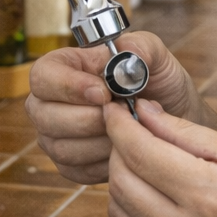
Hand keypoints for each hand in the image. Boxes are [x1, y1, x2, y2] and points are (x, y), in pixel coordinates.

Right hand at [25, 32, 202, 183]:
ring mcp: (55, 135)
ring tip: (129, 129)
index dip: (69, 86)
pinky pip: (77, 170)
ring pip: (61, 147)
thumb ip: (143, 47)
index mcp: (63, 67)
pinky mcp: (69, 165)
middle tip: (124, 113)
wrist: (172, 124)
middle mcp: (49, 102)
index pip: (43, 76)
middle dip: (91, 118)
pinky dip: (105, 162)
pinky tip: (124, 148)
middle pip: (45, 116)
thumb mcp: (157, 58)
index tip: (104, 93)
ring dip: (102, 141)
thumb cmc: (160, 86)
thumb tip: (126, 51)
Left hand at [102, 99, 216, 216]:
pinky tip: (160, 197)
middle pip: (120, 182)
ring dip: (124, 182)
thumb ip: (186, 132)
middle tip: (132, 133)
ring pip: (120, 213)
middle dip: (118, 151)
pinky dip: (138, 212)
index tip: (115, 110)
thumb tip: (142, 114)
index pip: (138, 152)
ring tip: (147, 163)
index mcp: (208, 197)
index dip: (119, 126)